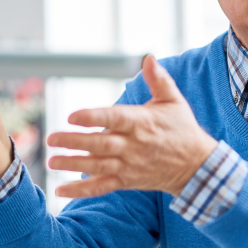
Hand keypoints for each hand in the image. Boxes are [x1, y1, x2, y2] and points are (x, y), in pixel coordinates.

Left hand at [47, 55, 218, 197]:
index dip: (93, 118)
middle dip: (74, 142)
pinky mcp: (127, 181)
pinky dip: (81, 190)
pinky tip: (60, 190)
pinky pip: (102, 188)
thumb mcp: (174, 101)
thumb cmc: (182, 129)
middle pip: (101, 145)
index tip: (73, 116)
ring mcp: (129, 166)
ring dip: (73, 164)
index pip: (114, 119)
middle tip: (52, 138)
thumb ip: (159, 80)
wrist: (196, 166)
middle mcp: (134, 146)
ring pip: (98, 166)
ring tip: (52, 161)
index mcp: (142, 123)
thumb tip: (148, 57)